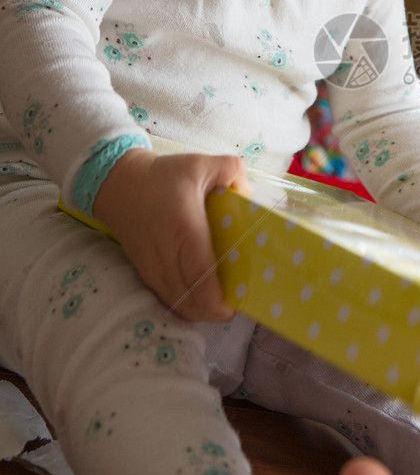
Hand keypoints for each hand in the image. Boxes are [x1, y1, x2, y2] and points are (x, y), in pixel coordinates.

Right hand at [92, 149, 251, 321]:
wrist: (118, 185)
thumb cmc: (163, 175)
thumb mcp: (201, 163)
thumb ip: (232, 170)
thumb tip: (246, 192)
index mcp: (185, 228)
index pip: (200, 275)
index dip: (218, 299)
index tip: (236, 303)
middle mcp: (166, 253)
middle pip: (190, 300)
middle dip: (214, 311)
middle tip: (235, 303)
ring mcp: (152, 266)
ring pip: (177, 304)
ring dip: (200, 310)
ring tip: (220, 301)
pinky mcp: (144, 272)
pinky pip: (166, 299)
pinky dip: (184, 304)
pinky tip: (199, 297)